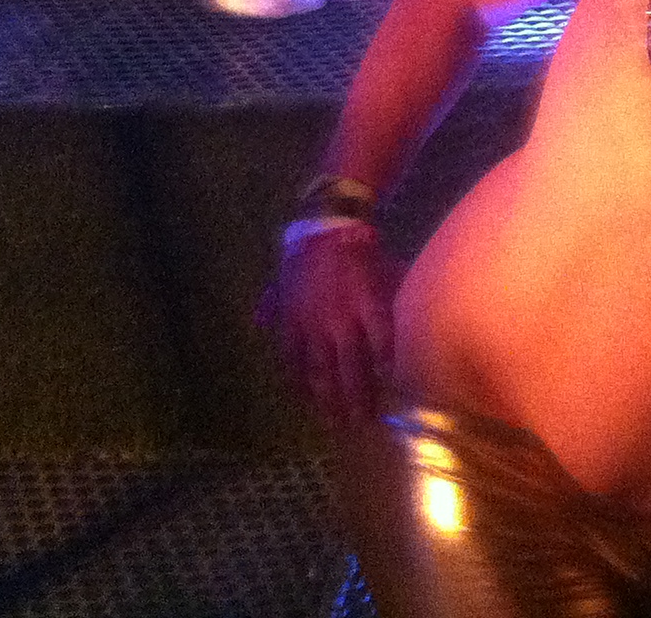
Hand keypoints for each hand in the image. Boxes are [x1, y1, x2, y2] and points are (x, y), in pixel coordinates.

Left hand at [262, 225, 395, 426]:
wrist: (329, 224)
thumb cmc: (305, 253)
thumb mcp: (278, 280)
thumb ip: (270, 305)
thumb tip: (258, 322)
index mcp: (292, 324)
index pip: (296, 368)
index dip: (306, 392)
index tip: (317, 411)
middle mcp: (315, 327)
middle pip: (325, 374)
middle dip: (335, 404)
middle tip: (346, 426)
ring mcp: (343, 315)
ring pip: (351, 363)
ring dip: (360, 392)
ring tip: (368, 415)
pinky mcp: (369, 300)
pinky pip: (380, 335)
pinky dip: (386, 356)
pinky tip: (392, 374)